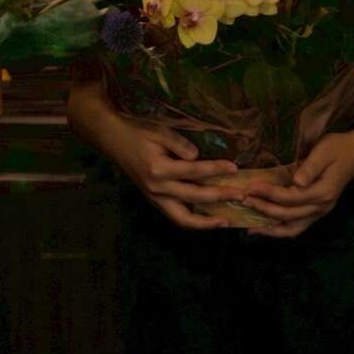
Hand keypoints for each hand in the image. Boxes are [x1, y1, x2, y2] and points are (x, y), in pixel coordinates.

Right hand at [118, 122, 239, 230]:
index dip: (216, 169)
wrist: (113, 140)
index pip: (194, 172)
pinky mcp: (154, 200)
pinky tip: (208, 218)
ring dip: (206, 222)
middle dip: (220, 197)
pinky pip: (176, 216)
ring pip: (183, 219)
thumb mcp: (158, 131)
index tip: (234, 167)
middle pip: (194, 198)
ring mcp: (154, 198)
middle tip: (240, 195)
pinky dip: (193, 220)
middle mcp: (157, 188)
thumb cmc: (136, 131)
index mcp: (158, 169)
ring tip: (226, 221)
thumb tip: (198, 158)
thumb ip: (179, 144)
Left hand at [242, 131, 353, 237]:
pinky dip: (280, 228)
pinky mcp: (315, 211)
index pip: (291, 198)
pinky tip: (265, 226)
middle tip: (244, 200)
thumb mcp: (324, 152)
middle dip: (264, 209)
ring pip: (293, 229)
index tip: (251, 187)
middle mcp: (321, 207)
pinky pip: (296, 226)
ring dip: (271, 229)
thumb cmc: (337, 149)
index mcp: (322, 193)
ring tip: (250, 228)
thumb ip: (310, 167)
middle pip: (288, 216)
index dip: (269, 194)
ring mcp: (319, 212)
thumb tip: (297, 181)